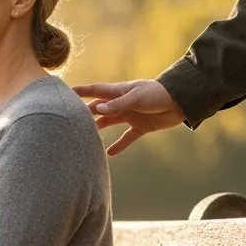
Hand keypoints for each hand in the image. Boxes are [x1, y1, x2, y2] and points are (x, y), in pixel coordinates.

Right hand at [71, 80, 185, 155]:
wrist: (181, 102)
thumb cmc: (158, 94)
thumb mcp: (137, 98)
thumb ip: (117, 104)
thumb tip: (97, 109)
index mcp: (119, 92)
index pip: (95, 91)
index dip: (80, 91)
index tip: (64, 93)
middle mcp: (122, 103)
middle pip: (99, 109)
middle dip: (85, 114)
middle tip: (69, 122)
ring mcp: (130, 115)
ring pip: (109, 123)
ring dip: (98, 129)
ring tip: (84, 139)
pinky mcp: (140, 127)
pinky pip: (126, 138)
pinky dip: (119, 145)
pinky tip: (109, 154)